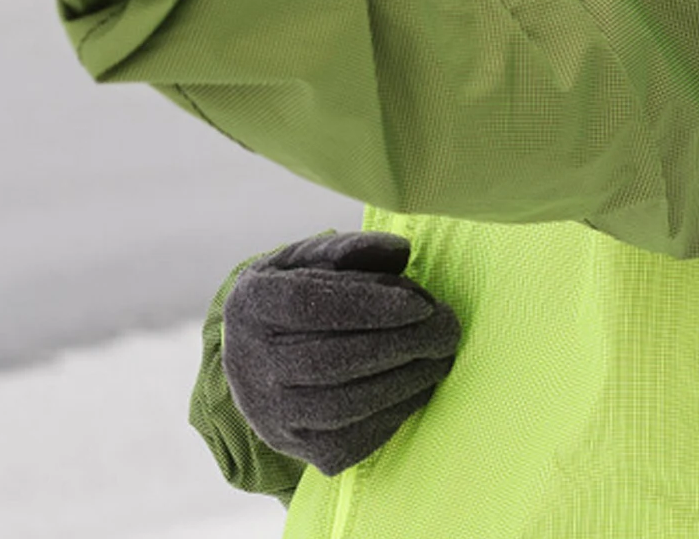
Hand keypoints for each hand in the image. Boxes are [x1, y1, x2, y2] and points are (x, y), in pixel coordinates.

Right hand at [220, 230, 461, 476]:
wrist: (254, 360)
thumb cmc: (293, 295)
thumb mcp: (308, 258)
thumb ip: (351, 248)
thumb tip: (400, 252)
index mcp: (251, 305)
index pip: (307, 304)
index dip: (367, 304)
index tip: (421, 303)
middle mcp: (251, 365)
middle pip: (330, 359)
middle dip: (400, 344)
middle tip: (447, 327)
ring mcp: (272, 415)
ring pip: (343, 406)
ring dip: (404, 381)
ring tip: (442, 355)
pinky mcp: (297, 449)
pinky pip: (351, 440)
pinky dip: (393, 413)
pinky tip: (421, 386)